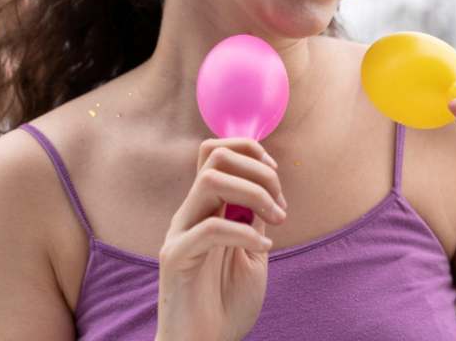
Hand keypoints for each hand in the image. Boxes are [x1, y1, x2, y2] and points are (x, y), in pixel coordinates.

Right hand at [156, 139, 287, 340]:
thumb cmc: (227, 304)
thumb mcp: (252, 253)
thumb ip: (253, 219)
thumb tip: (267, 187)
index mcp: (206, 209)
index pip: (216, 152)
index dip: (250, 151)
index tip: (277, 179)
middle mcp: (190, 214)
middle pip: (215, 155)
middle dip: (258, 170)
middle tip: (280, 205)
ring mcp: (180, 233)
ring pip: (210, 180)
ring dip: (253, 193)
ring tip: (276, 220)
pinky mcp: (176, 258)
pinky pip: (210, 228)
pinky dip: (244, 232)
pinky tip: (264, 247)